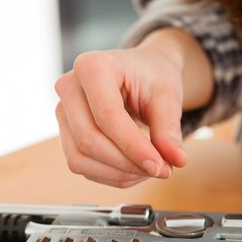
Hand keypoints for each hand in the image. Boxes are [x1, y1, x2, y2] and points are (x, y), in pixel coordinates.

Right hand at [55, 36, 189, 187]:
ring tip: (151, 169)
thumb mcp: (168, 96)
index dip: (133, 147)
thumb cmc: (153, 77)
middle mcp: (69, 86)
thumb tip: (178, 161)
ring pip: (80, 158)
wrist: (142, 72)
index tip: (160, 166)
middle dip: (127, 163)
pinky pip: (82, 165)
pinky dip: (111, 175)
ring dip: (119, 174)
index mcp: (93, 66)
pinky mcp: (65, 133)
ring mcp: (63, 111)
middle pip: (89, 140)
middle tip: (162, 170)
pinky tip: (136, 168)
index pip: (107, 116)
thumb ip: (169, 128)